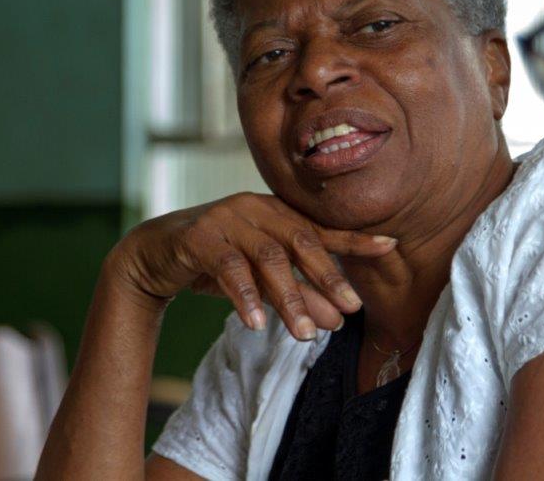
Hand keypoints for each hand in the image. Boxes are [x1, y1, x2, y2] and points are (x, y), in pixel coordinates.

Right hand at [106, 193, 396, 339]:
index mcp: (277, 213)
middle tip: (350, 311)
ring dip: (290, 298)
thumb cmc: (216, 263)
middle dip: (328, 278)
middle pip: (301, 241)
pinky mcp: (198, 237)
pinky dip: (244, 296)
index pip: (322, 229)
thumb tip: (339, 321)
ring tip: (306, 335)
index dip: (355, 239)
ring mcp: (226, 219)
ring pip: (268, 258)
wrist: (153, 254)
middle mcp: (257, 208)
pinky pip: (226, 267)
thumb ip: (298, 292)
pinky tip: (256, 324)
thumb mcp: (261, 279)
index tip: (390, 247)